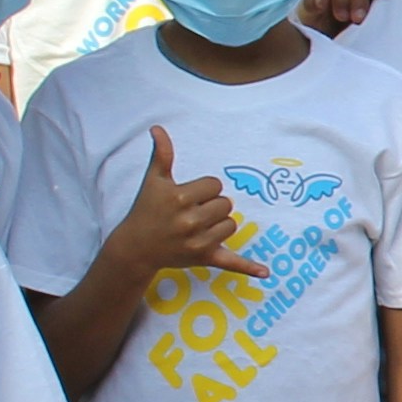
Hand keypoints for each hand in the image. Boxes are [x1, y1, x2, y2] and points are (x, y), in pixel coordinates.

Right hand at [125, 132, 247, 269]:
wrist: (135, 247)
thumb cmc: (146, 210)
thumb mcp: (153, 181)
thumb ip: (162, 154)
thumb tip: (157, 128)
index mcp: (180, 198)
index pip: (215, 185)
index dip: (204, 188)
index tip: (188, 196)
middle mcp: (189, 221)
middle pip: (225, 204)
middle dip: (212, 205)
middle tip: (192, 212)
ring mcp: (198, 242)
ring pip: (231, 225)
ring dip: (219, 224)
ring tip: (198, 226)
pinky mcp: (204, 258)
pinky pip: (231, 262)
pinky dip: (248, 267)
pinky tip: (265, 273)